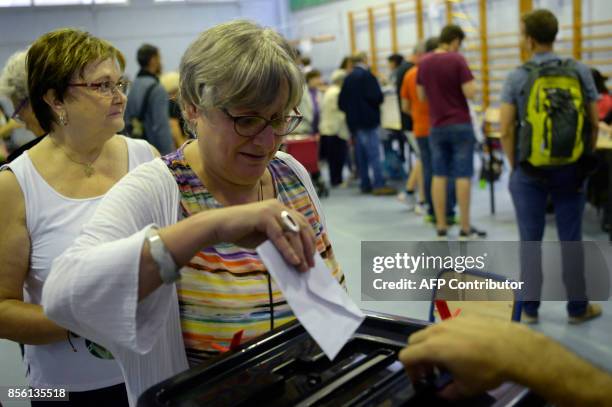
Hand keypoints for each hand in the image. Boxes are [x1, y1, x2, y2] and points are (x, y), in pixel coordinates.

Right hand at [217, 199, 315, 271]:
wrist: (219, 226)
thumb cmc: (241, 233)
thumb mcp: (265, 238)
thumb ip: (280, 242)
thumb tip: (296, 260)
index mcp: (280, 208)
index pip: (302, 223)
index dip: (309, 240)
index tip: (312, 256)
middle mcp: (278, 206)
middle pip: (302, 227)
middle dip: (308, 247)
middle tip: (310, 265)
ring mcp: (271, 210)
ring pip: (293, 232)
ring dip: (300, 252)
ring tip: (302, 267)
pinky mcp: (263, 217)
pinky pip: (280, 236)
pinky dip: (288, 250)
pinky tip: (293, 261)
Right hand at [398, 316, 542, 398]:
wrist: (514, 348)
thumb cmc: (487, 369)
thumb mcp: (466, 388)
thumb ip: (448, 392)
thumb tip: (442, 393)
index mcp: (432, 348)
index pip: (406, 356)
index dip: (409, 370)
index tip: (422, 379)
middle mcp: (437, 331)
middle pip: (414, 340)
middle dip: (418, 356)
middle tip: (433, 369)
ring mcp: (451, 320)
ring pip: (431, 331)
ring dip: (432, 345)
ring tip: (450, 358)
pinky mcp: (465, 316)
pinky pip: (448, 325)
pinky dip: (448, 336)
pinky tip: (466, 347)